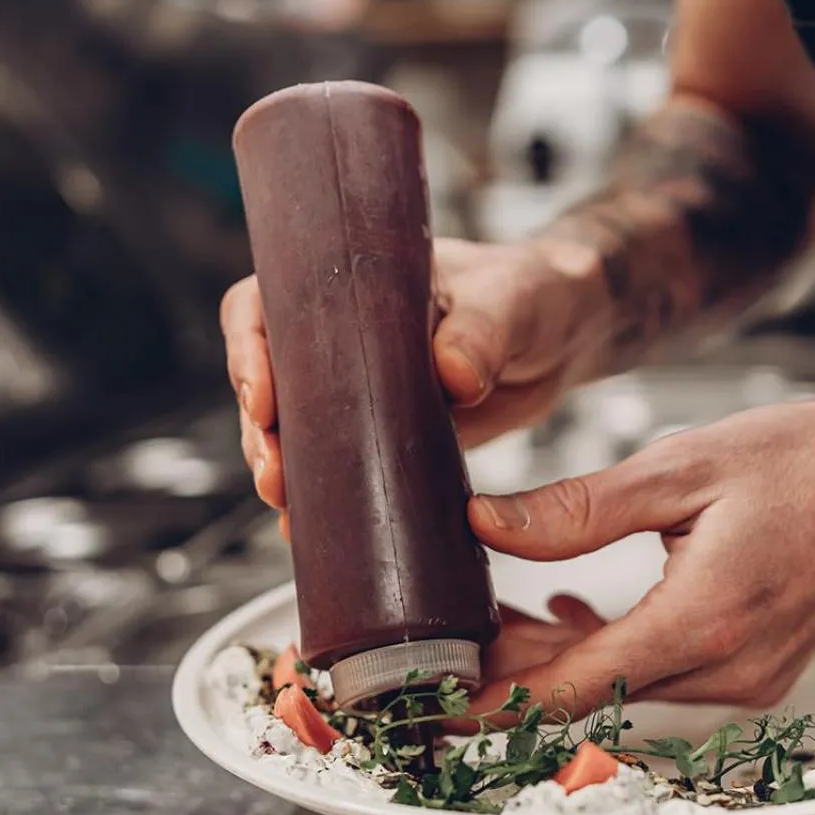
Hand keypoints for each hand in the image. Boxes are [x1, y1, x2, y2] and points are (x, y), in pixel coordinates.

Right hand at [222, 237, 609, 537]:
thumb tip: (451, 374)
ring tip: (286, 507)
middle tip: (275, 476)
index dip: (249, 353)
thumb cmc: (533, 293)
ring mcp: (359, 389)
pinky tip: (309, 531)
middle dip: (260, 431)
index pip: (265, 307)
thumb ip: (482, 332)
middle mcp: (341, 337)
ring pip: (296, 429)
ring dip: (283, 469)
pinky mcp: (387, 434)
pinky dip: (323, 496)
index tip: (262, 402)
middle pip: (269, 380)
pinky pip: (340, 464)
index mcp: (350, 283)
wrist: (566, 334)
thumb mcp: (509, 302)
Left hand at [462, 397, 814, 720]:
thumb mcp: (680, 467)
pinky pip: (655, 677)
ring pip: (617, 687)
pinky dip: (604, 652)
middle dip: (509, 672)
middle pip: (585, 694)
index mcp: (705, 622)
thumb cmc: (807, 462)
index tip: (429, 711)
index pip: (570, 689)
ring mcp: (744, 682)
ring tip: (491, 616)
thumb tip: (485, 524)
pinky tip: (566, 616)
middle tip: (441, 637)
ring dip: (552, 661)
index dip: (490, 706)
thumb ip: (578, 509)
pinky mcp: (751, 674)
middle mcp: (726, 672)